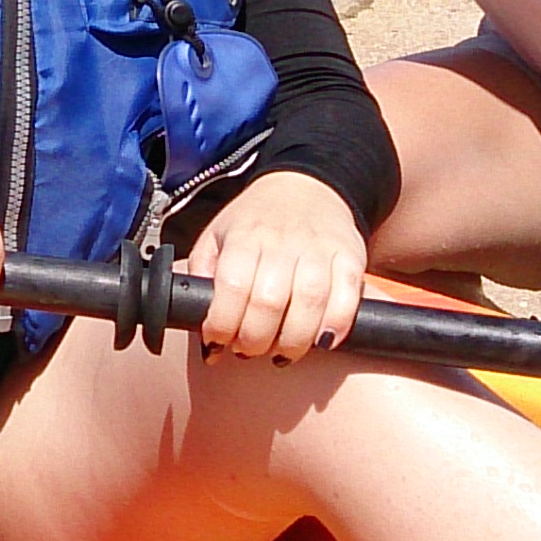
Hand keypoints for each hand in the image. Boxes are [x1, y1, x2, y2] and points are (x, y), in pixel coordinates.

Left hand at [184, 173, 368, 360]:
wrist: (306, 187)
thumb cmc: (255, 221)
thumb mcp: (217, 236)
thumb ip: (201, 272)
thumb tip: (190, 316)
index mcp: (244, 236)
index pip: (231, 285)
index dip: (222, 323)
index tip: (216, 342)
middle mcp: (282, 242)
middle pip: (269, 301)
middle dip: (255, 339)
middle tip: (248, 351)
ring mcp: (319, 250)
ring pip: (310, 303)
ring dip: (294, 341)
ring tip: (282, 353)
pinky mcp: (350, 258)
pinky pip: (348, 298)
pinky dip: (337, 326)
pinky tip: (322, 342)